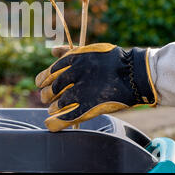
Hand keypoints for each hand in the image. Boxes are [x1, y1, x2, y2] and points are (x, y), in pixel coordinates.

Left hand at [35, 43, 157, 131]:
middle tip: (46, 97)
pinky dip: (57, 122)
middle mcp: (75, 75)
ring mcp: (82, 91)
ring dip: (54, 108)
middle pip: (53, 88)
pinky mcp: (90, 106)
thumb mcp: (88, 51)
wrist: (134, 73)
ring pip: (59, 103)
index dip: (43, 79)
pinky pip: (68, 117)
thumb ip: (69, 51)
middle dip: (48, 94)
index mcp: (74, 60)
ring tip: (53, 109)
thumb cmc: (112, 61)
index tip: (40, 84)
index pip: (50, 73)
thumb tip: (52, 50)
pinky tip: (50, 124)